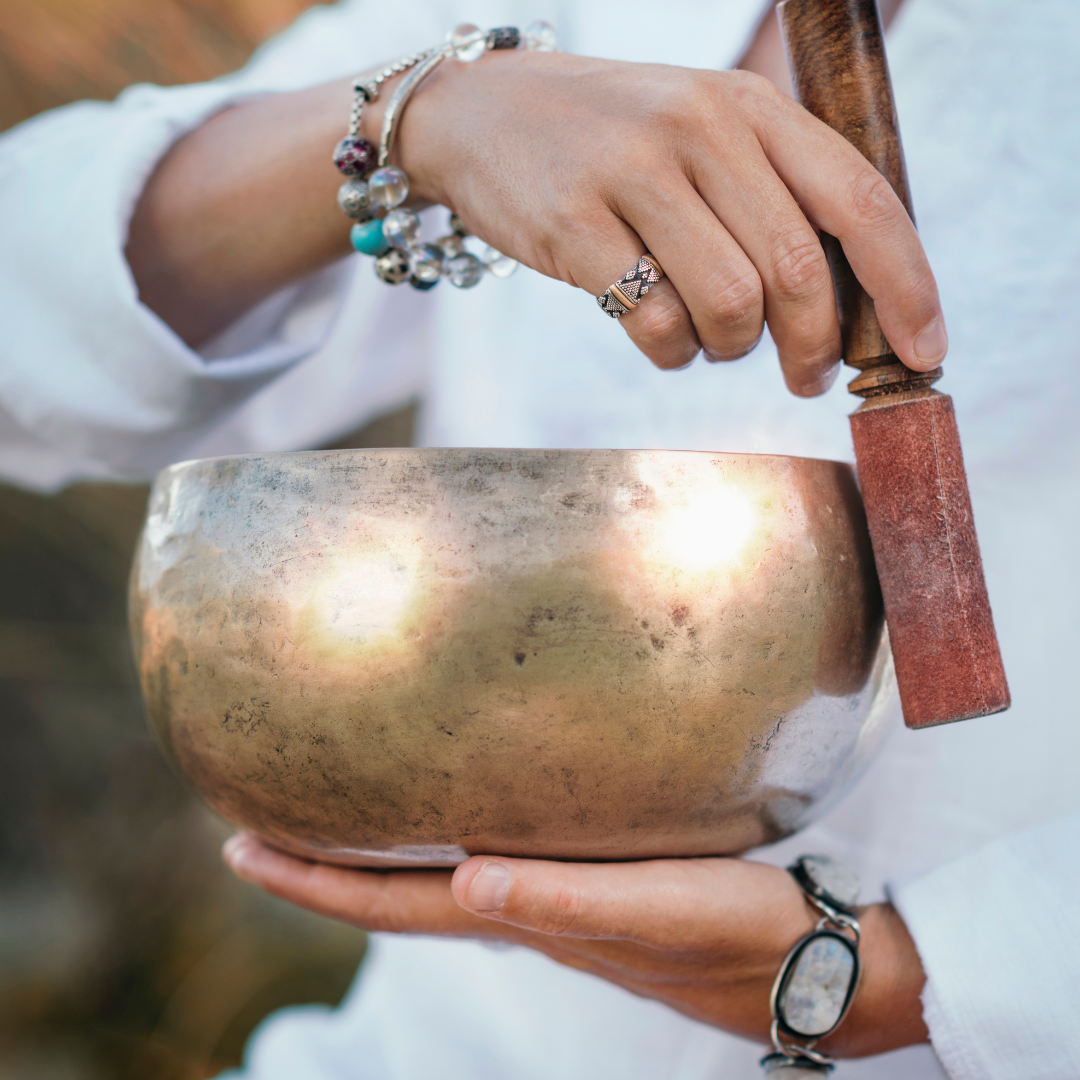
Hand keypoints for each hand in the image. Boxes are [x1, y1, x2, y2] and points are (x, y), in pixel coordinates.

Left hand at [223, 833, 927, 1057]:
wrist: (814, 958)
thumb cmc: (740, 934)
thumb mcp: (657, 912)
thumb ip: (565, 902)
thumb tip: (467, 881)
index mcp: (530, 918)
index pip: (397, 905)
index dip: (318, 885)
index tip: (243, 851)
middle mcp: (529, 912)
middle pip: (400, 895)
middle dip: (325, 869)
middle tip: (257, 829)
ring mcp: (559, 900)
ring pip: (440, 880)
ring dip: (377, 856)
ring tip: (332, 816)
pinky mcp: (596, 879)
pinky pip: (494, 856)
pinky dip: (446, 840)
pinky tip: (454, 811)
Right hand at [397, 52, 945, 390]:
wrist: (485, 113)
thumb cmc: (612, 141)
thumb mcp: (704, 135)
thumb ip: (774, 197)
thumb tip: (851, 306)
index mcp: (751, 106)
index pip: (861, 200)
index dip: (906, 286)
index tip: (923, 353)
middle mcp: (701, 129)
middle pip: (799, 271)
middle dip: (815, 346)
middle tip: (805, 376)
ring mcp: (634, 173)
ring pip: (730, 305)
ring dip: (731, 348)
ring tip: (710, 339)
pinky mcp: (575, 224)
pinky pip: (653, 323)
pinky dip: (670, 352)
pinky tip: (659, 335)